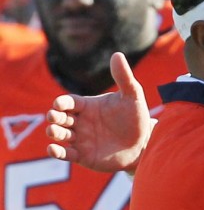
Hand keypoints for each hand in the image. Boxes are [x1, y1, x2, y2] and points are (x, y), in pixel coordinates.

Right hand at [46, 52, 151, 172]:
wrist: (144, 144)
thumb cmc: (137, 118)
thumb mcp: (133, 96)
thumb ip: (124, 77)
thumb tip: (117, 54)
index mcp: (88, 106)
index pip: (69, 102)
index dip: (62, 103)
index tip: (59, 104)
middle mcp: (81, 122)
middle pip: (60, 117)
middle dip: (55, 117)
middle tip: (55, 117)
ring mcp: (81, 139)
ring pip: (60, 135)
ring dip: (55, 132)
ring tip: (54, 131)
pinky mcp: (83, 156)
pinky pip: (66, 154)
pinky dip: (57, 152)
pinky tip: (53, 149)